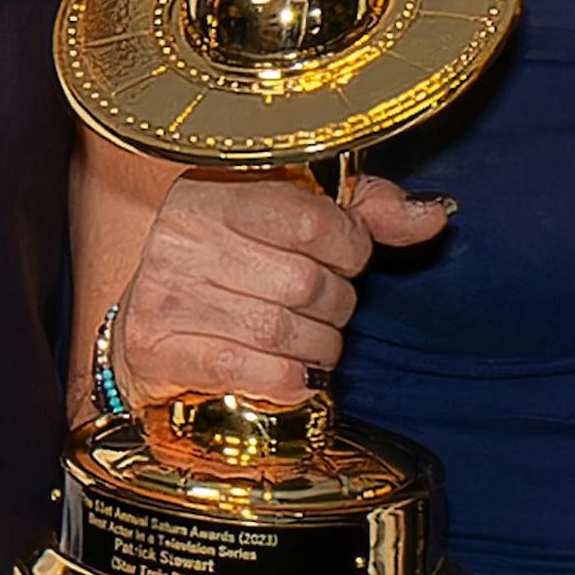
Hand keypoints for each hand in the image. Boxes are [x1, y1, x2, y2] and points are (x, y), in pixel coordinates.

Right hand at [106, 170, 445, 404]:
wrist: (143, 320)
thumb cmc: (227, 264)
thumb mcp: (287, 219)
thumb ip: (362, 211)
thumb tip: (431, 216)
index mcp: (213, 194)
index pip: (311, 220)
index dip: (348, 249)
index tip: (344, 259)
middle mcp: (181, 239)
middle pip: (303, 283)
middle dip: (335, 306)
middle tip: (324, 309)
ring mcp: (163, 296)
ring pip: (283, 332)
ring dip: (317, 348)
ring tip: (310, 343)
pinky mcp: (157, 351)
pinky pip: (253, 373)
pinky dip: (290, 381)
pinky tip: (290, 373)